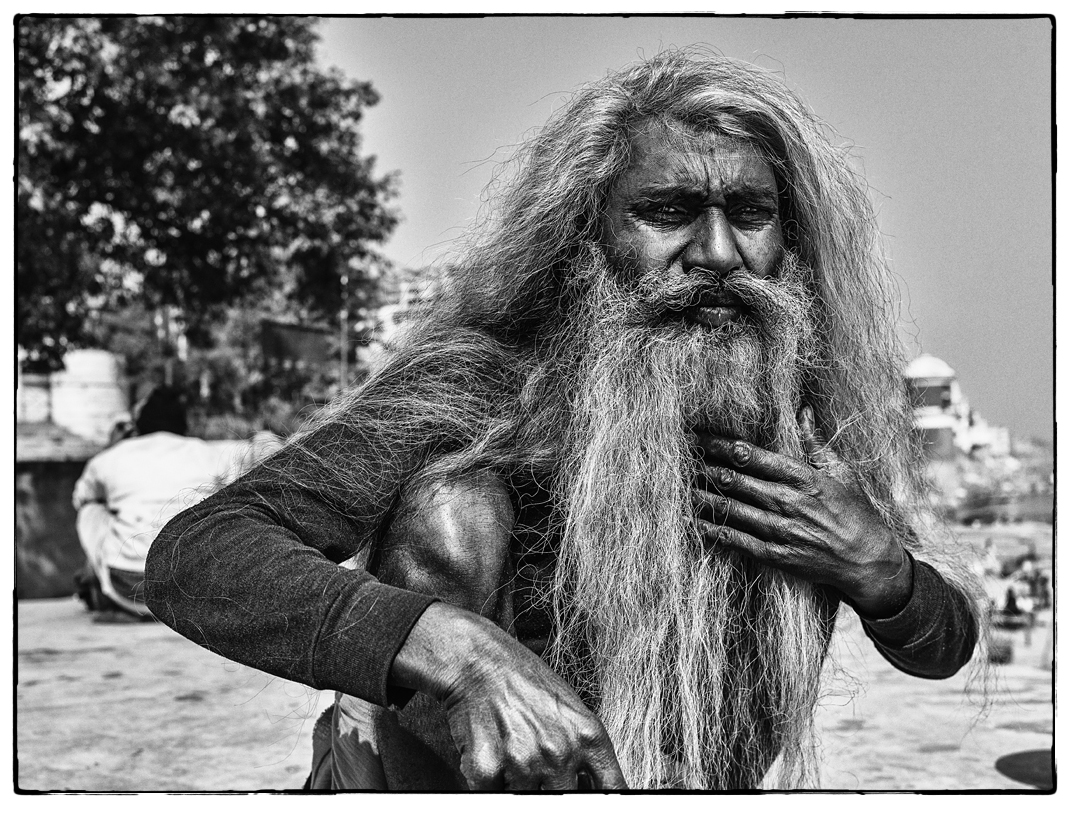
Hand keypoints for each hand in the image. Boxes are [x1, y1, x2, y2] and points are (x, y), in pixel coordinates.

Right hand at [392, 602, 626, 789]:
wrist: (478, 661)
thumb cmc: (524, 680)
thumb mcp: (571, 708)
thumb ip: (586, 751)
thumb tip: (593, 789)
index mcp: (589, 736)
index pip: (612, 792)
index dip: (603, 805)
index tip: (592, 804)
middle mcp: (560, 751)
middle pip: (566, 805)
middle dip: (553, 793)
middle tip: (539, 771)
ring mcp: (524, 762)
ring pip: (527, 803)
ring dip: (519, 786)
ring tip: (513, 754)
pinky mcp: (487, 769)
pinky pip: (492, 797)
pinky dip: (490, 782)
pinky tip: (492, 752)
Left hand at [692, 405, 911, 618]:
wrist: (869, 562)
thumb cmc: (856, 513)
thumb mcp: (841, 472)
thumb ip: (815, 442)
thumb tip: (803, 410)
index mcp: (803, 477)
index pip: (753, 456)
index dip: (722, 445)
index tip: (700, 436)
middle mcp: (788, 502)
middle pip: (736, 480)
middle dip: (705, 466)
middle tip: (678, 456)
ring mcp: (781, 530)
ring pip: (731, 509)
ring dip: (703, 496)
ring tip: (678, 485)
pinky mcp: (776, 556)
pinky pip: (737, 541)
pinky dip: (714, 530)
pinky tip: (695, 522)